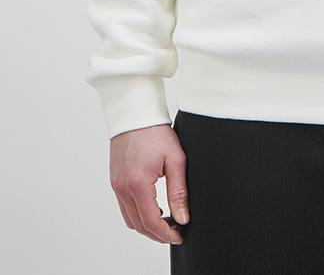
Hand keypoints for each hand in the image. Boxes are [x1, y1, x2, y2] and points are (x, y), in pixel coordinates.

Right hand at [109, 123, 189, 245]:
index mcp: (138, 183)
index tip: (179, 236)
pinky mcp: (114, 180)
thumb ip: (179, 191)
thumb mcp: (175, 159)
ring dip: (146, 224)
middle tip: (175, 231)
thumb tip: (183, 217)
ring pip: (130, 219)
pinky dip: (138, 213)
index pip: (150, 222)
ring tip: (166, 220)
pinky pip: (124, 206)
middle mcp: (122, 188)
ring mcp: (116, 185)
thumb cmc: (156, 131)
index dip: (166, 234)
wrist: (135, 112)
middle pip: (138, 225)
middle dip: (157, 233)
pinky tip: (154, 207)